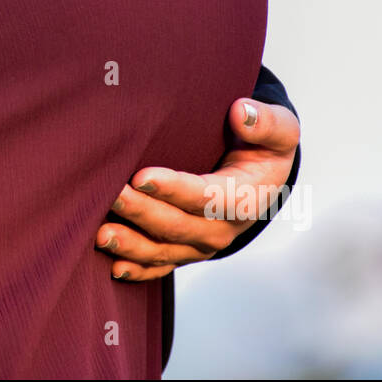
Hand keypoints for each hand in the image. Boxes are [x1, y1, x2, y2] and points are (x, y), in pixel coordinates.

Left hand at [94, 97, 300, 280]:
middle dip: (141, 212)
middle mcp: (223, 229)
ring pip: (164, 250)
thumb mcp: (280, 131)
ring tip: (100, 234)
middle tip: (109, 195)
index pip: (206, 197)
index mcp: (245, 199)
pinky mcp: (186, 252)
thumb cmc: (264, 150)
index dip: (174, 189)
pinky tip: (114, 266)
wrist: (263, 180)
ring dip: (131, 245)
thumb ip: (266, 123)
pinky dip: (138, 269)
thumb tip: (240, 112)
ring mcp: (202, 245)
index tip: (140, 175)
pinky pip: (161, 267)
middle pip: (178, 225)